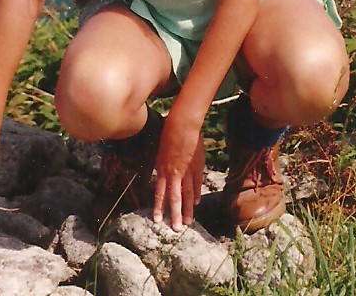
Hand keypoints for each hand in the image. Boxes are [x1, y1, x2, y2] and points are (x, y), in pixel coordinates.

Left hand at [152, 112, 204, 229]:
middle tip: (176, 229)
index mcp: (162, 170)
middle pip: (175, 198)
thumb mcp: (160, 153)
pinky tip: (196, 203)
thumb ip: (162, 166)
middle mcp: (174, 173)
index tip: (158, 221)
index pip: (160, 194)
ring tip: (188, 222)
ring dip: (187, 209)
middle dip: (175, 215)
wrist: (182, 125)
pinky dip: (196, 193)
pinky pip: (197, 183)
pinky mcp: (197, 166)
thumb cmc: (168, 135)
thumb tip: (161, 176)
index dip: (159, 207)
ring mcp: (187, 171)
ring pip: (187, 194)